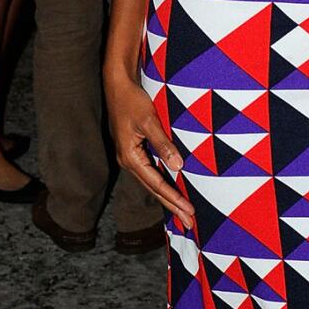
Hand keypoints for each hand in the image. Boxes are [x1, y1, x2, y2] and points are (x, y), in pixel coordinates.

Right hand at [104, 60, 195, 223]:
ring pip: (153, 183)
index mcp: (130, 157)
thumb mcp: (149, 120)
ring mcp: (131, 157)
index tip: (189, 211)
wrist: (118, 85)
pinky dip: (164, 184)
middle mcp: (129, 161)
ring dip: (169, 198)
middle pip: (154, 189)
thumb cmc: (133, 100)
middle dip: (172, 206)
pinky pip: (152, 173)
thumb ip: (163, 143)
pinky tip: (173, 191)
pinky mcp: (136, 151)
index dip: (174, 199)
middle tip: (190, 223)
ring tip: (184, 213)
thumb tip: (178, 166)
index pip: (156, 184)